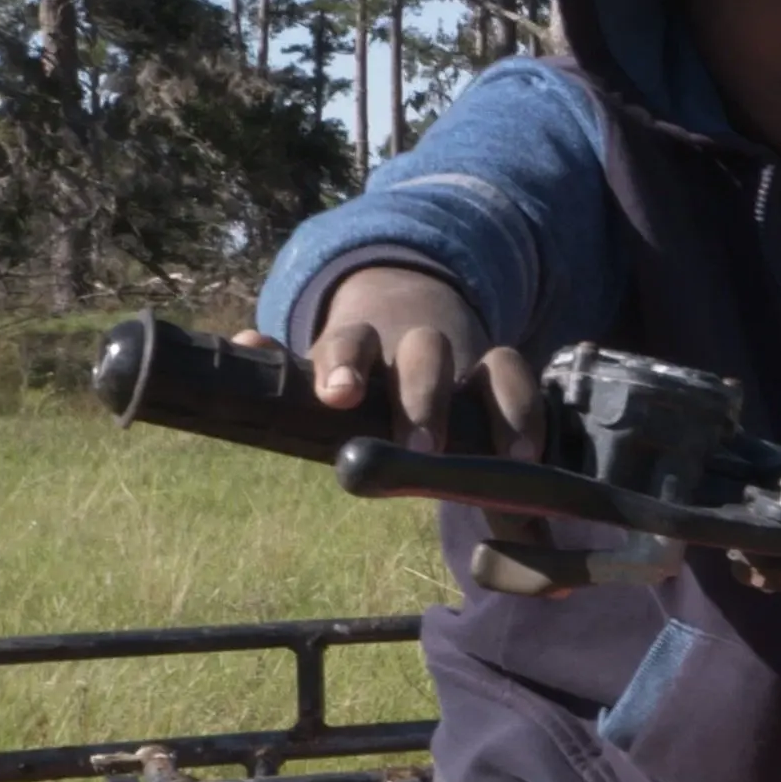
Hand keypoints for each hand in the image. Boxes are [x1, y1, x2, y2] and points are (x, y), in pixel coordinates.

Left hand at [239, 265, 542, 456]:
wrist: (418, 320)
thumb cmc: (360, 379)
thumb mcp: (325, 375)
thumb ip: (285, 374)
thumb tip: (246, 345)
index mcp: (363, 346)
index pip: (350, 342)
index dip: (345, 363)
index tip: (340, 397)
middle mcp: (420, 349)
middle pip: (428, 353)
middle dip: (426, 398)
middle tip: (423, 448)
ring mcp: (471, 362)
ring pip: (496, 364)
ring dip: (503, 409)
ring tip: (510, 461)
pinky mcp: (506, 378)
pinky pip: (527, 385)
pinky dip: (530, 415)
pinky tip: (534, 458)